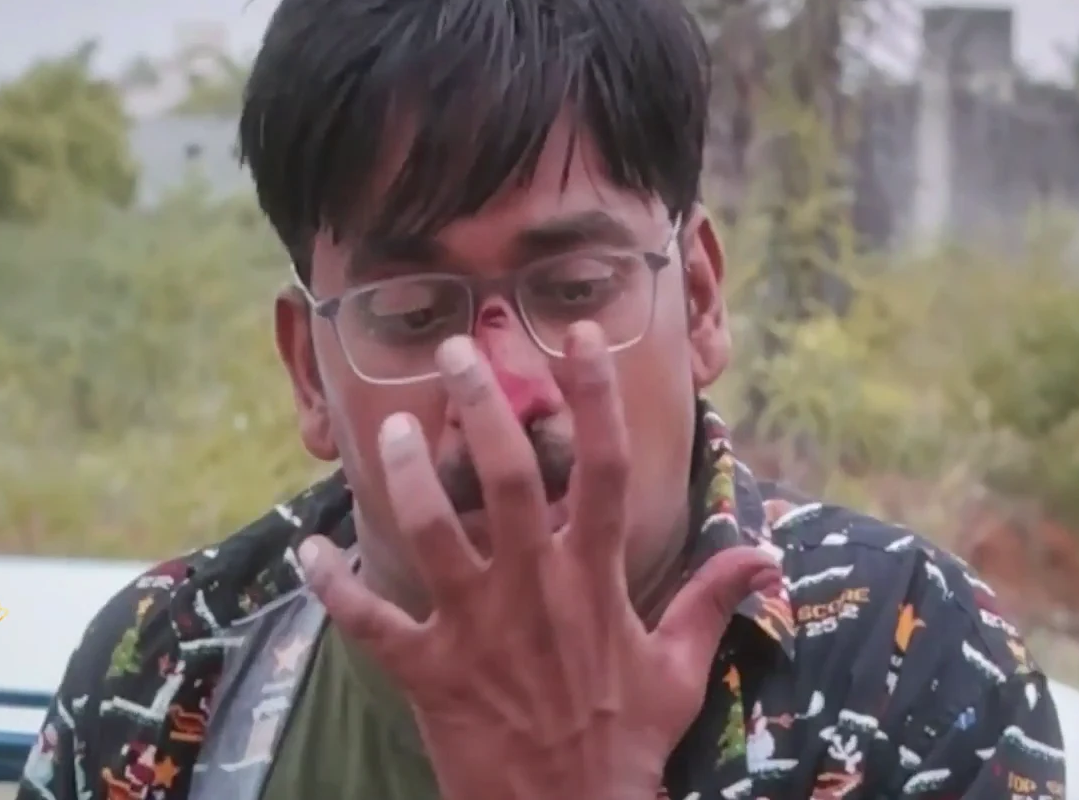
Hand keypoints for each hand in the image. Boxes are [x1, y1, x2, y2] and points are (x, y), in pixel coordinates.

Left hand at [299, 322, 778, 799]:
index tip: (581, 334)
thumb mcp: (682, 669)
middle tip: (456, 354)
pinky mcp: (430, 671)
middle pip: (510, 477)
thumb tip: (766, 554)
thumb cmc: (628, 743)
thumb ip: (712, 599)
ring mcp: (478, 628)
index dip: (596, 397)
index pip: (607, 470)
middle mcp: (536, 589)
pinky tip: (312, 550)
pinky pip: (372, 619)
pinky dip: (336, 585)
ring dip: (405, 476)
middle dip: (482, 407)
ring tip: (389, 430)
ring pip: (432, 530)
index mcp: (597, 580)